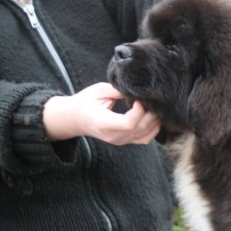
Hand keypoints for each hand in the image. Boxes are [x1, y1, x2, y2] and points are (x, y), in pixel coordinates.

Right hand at [43, 83, 160, 144]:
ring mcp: (120, 140)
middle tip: (151, 101)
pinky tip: (154, 118)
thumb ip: (117, 91)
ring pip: (145, 135)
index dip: (139, 111)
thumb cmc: (86, 102)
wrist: (76, 119)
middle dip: (150, 114)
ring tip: (154, 107)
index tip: (139, 99)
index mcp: (103, 123)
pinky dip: (153, 130)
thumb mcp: (98, 91)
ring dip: (154, 121)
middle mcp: (113, 135)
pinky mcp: (125, 141)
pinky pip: (145, 139)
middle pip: (140, 129)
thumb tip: (136, 90)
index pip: (128, 124)